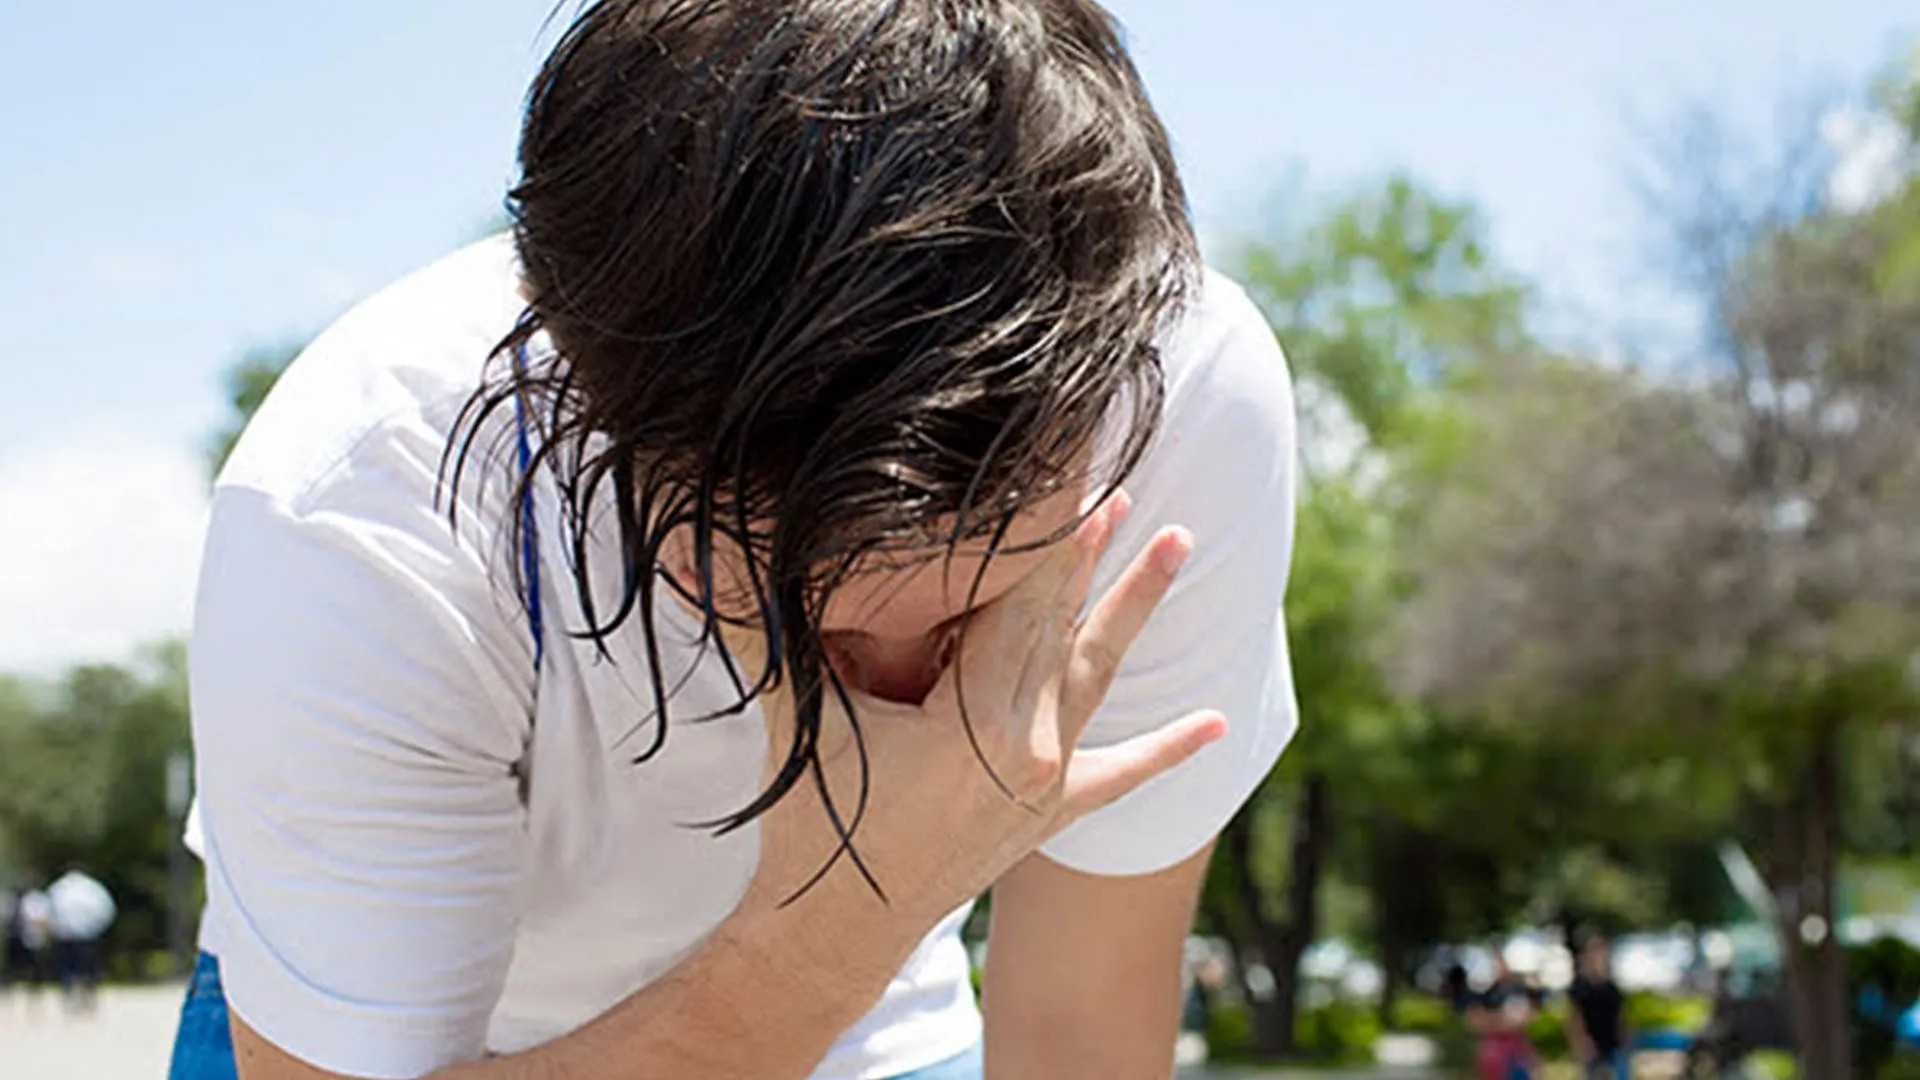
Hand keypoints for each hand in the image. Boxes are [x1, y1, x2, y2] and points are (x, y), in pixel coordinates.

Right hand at [738, 494, 1227, 925]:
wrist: (832, 933)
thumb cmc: (811, 826)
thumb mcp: (795, 718)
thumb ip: (759, 630)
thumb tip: (701, 556)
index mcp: (974, 723)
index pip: (1015, 600)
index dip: (1040, 530)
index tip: (1066, 469)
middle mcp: (1026, 750)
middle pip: (1060, 625)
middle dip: (1088, 548)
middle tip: (1121, 478)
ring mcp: (1043, 784)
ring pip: (1096, 676)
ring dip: (1132, 609)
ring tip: (1178, 542)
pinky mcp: (1046, 814)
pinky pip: (1117, 776)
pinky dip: (1164, 752)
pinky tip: (1215, 725)